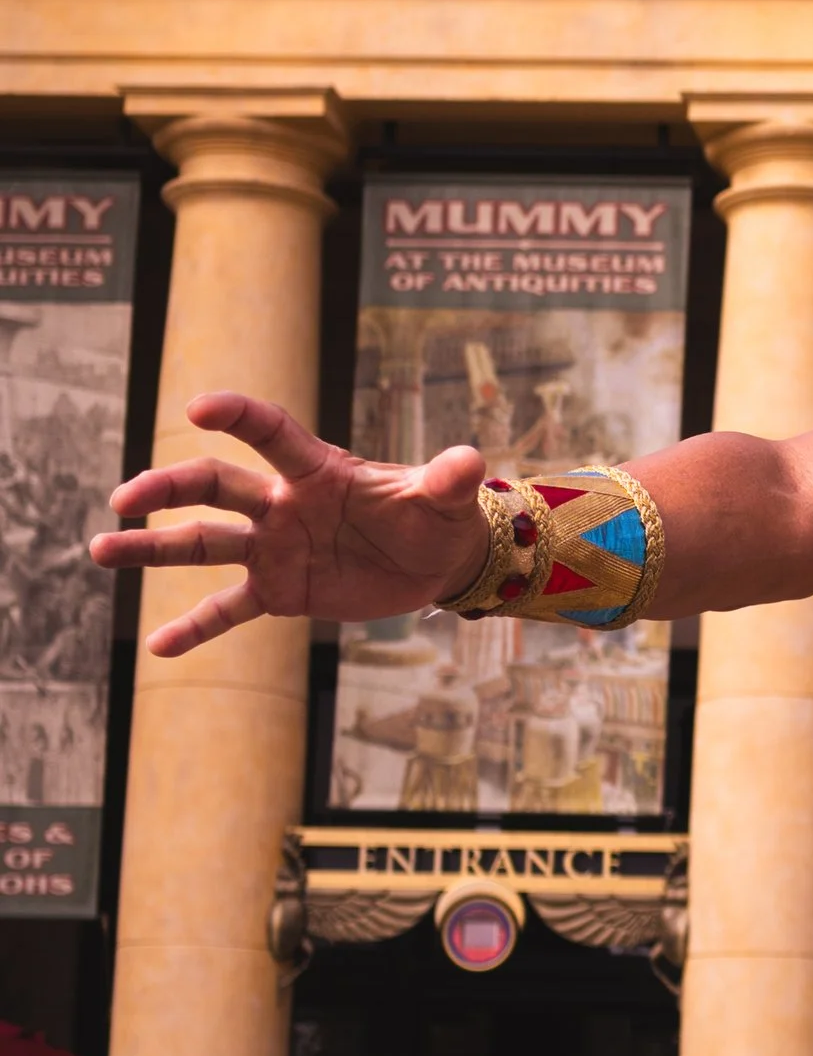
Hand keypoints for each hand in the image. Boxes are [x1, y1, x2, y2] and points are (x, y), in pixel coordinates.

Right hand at [90, 392, 489, 660]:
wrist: (434, 561)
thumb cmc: (435, 516)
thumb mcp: (445, 501)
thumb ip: (447, 480)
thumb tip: (469, 462)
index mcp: (316, 471)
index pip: (270, 435)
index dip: (237, 417)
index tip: (199, 408)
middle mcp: (282, 504)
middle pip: (214, 488)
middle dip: (168, 490)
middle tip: (124, 499)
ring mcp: (274, 548)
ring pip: (202, 544)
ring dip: (152, 547)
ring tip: (100, 549)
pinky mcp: (279, 591)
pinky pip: (229, 611)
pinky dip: (195, 628)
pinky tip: (157, 647)